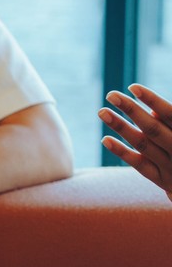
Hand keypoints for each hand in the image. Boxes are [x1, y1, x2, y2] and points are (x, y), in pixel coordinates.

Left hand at [101, 83, 171, 201]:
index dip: (152, 100)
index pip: (170, 114)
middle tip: (111, 95)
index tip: (133, 87)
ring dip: (121, 127)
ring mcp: (171, 166)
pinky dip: (122, 152)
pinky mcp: (161, 179)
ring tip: (102, 112)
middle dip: (132, 110)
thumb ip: (169, 120)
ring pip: (143, 144)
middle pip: (153, 128)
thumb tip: (152, 108)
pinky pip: (139, 165)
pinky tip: (105, 139)